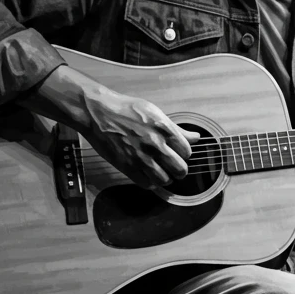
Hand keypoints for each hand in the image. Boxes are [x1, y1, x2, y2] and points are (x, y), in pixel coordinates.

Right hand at [84, 85, 200, 190]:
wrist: (98, 113)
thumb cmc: (126, 109)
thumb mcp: (155, 113)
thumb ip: (176, 129)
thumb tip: (196, 137)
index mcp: (164, 129)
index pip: (187, 152)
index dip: (184, 154)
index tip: (178, 153)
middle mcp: (155, 144)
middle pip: (180, 169)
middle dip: (179, 170)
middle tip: (174, 168)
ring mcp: (141, 157)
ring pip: (164, 180)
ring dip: (165, 178)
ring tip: (161, 172)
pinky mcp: (127, 166)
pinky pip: (146, 184)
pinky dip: (149, 182)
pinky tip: (147, 175)